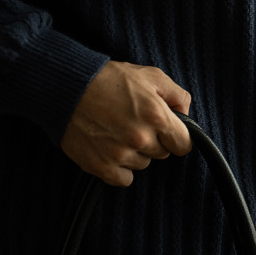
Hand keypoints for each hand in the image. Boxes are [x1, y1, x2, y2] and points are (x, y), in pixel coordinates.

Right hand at [60, 61, 191, 186]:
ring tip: (119, 130)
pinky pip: (124, 179)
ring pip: (143, 164)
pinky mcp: (101, 166)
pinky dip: (120, 168)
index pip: (184, 143)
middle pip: (162, 153)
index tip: (169, 132)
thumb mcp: (150, 75)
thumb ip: (176, 94)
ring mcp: (120, 154)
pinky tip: (111, 148)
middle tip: (135, 122)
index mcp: (156, 115)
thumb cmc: (109, 80)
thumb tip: (186, 113)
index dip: (178, 137)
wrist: (69, 89)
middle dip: (154, 140)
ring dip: (136, 152)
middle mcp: (140, 138)